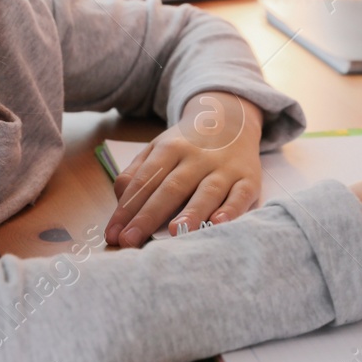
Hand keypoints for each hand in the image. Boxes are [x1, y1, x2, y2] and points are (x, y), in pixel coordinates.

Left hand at [107, 91, 264, 246]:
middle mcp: (198, 157)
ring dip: (190, 213)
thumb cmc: (188, 145)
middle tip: (129, 241)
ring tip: (172, 233)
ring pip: (206, 191)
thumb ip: (137, 173)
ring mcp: (225, 168)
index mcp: (171, 147)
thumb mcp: (158, 149)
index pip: (145, 180)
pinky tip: (218, 223)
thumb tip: (121, 199)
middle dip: (148, 216)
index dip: (127, 208)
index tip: (113, 234)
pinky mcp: (249, 179)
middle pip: (171, 188)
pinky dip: (231, 210)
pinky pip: (240, 196)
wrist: (232, 121)